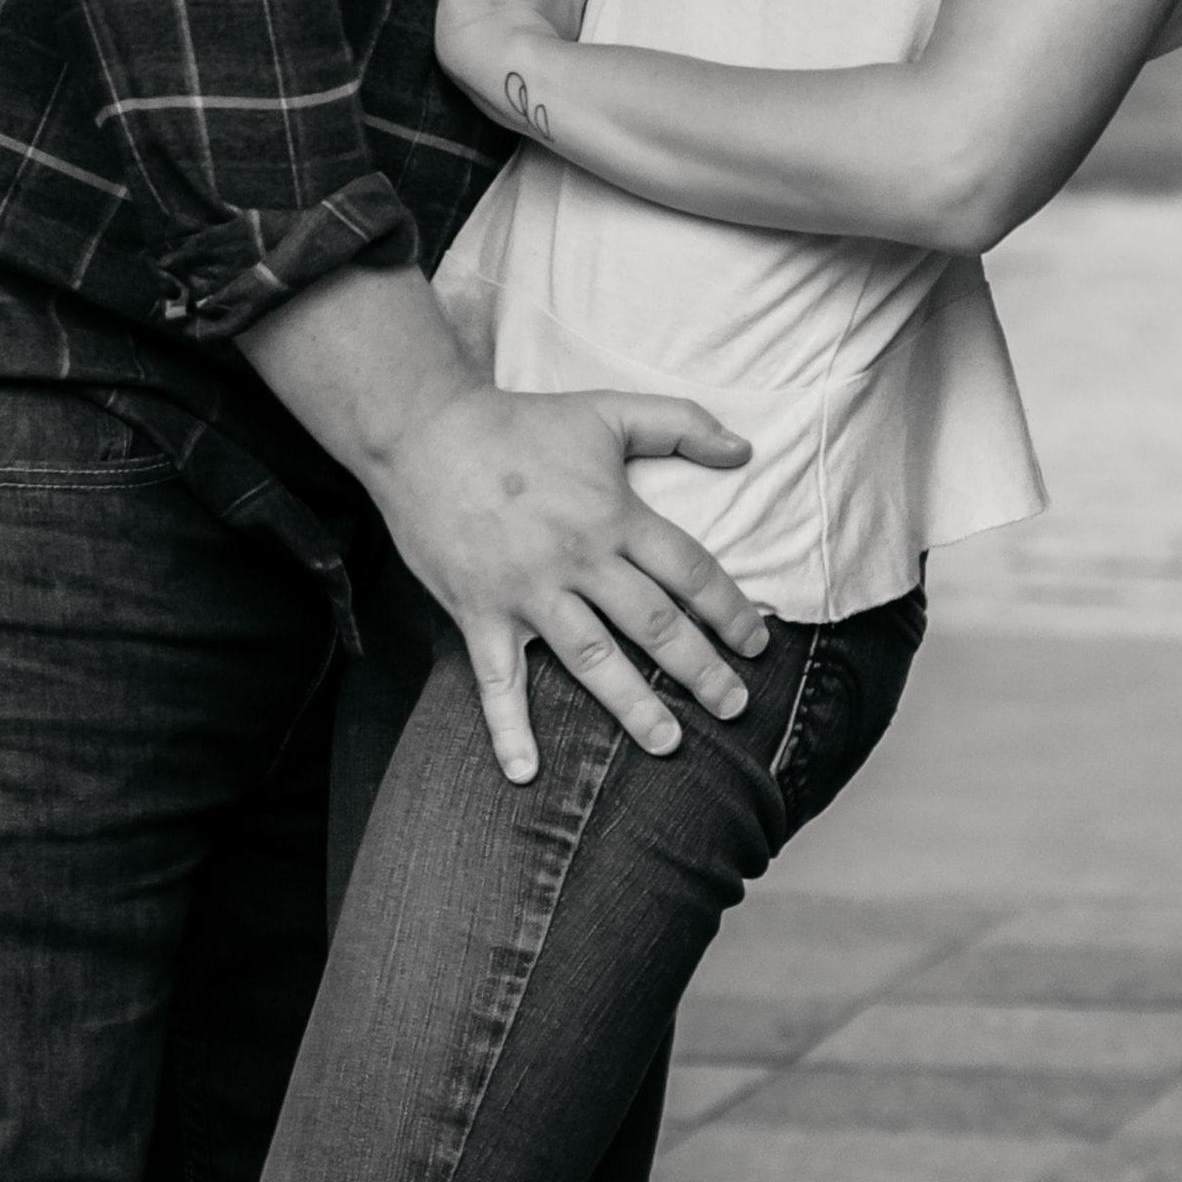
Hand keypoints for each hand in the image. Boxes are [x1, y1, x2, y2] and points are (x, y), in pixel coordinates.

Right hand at [365, 381, 767, 781]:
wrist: (424, 433)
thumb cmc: (521, 422)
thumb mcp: (608, 409)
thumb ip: (682, 424)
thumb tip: (745, 449)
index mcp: (615, 515)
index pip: (690, 571)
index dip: (730, 611)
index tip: (757, 645)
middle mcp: (579, 559)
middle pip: (654, 623)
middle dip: (701, 669)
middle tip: (736, 707)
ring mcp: (527, 592)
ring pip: (592, 659)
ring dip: (633, 706)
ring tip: (670, 744)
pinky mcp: (479, 612)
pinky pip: (497, 680)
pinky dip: (508, 728)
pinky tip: (525, 772)